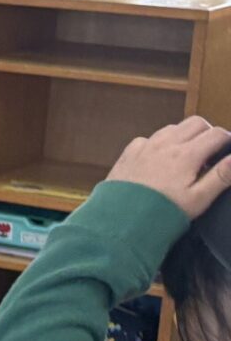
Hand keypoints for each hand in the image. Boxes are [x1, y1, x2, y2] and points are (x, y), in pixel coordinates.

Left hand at [108, 117, 230, 219]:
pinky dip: (161, 142)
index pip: (215, 134)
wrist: (121, 218)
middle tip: (212, 150)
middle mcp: (165, 144)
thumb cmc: (163, 211)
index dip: (227, 139)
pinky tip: (161, 159)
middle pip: (195, 122)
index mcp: (186, 155)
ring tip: (189, 155)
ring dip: (185, 135)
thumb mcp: (198, 198)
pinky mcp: (130, 152)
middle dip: (208, 132)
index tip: (229, 149)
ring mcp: (145, 145)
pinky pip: (150, 138)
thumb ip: (220, 176)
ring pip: (172, 127)